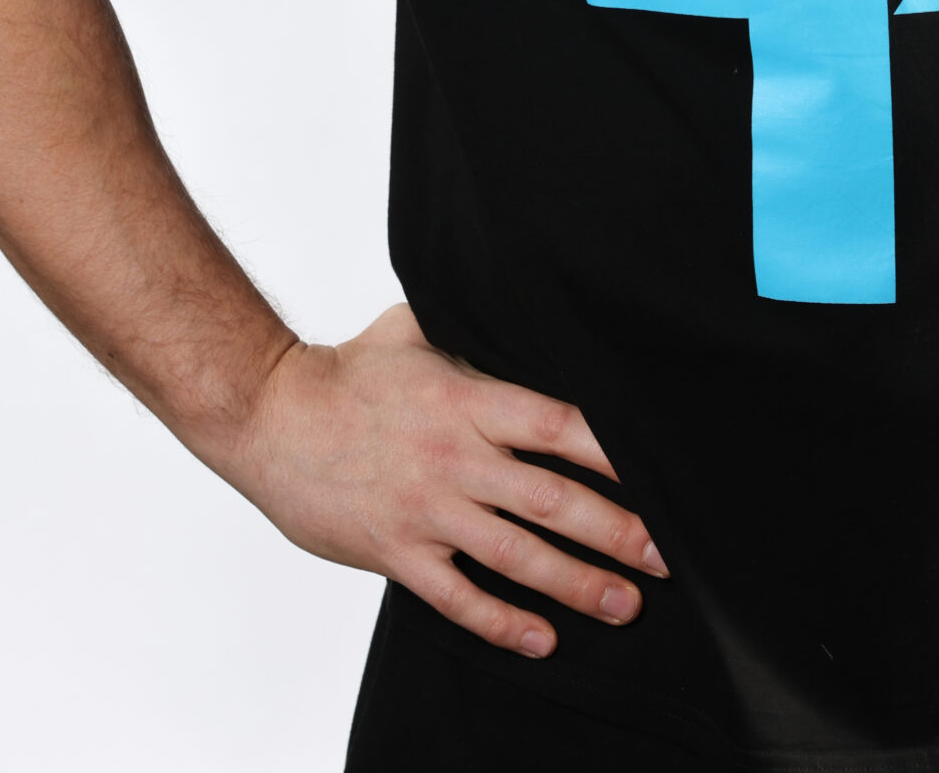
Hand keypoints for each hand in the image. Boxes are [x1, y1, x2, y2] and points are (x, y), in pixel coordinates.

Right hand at [212, 302, 666, 655]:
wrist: (269, 416)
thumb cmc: (347, 370)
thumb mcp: (416, 329)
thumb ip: (473, 327)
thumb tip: (520, 298)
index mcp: (469, 400)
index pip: (560, 425)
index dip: (615, 453)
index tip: (663, 473)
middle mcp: (457, 458)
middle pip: (553, 500)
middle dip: (618, 531)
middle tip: (668, 558)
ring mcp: (427, 510)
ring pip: (516, 555)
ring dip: (576, 584)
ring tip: (626, 604)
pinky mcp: (395, 552)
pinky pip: (457, 596)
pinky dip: (502, 621)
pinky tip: (542, 639)